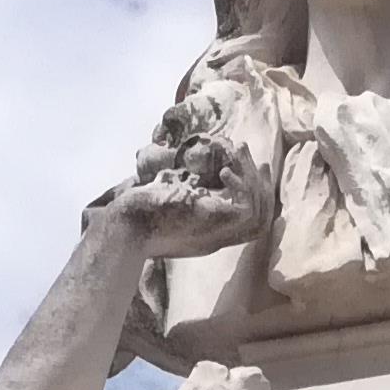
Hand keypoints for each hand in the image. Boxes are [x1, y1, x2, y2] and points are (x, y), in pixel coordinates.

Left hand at [93, 107, 255, 258]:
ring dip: (254, 181)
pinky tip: (226, 171)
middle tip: (253, 157)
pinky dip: (244, 188)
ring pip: (259, 215)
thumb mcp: (166, 195)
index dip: (254, 192)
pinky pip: (248, 211)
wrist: (127, 226)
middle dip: (262, 185)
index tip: (252, 164)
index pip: (246, 219)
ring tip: (239, 152)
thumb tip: (177, 168)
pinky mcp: (217, 225)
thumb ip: (178, 187)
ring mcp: (219, 234)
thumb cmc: (140, 210)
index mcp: (208, 232)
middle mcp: (218, 237)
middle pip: (260, 219)